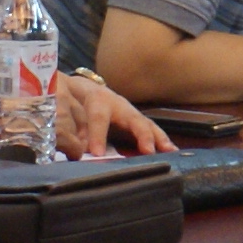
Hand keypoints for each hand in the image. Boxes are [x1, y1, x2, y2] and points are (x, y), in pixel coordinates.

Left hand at [52, 71, 168, 156]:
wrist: (82, 89)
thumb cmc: (75, 100)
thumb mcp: (70, 110)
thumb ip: (72, 129)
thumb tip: (75, 151)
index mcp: (97, 100)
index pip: (98, 117)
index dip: (98, 135)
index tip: (97, 153)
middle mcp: (118, 104)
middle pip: (133, 118)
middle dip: (142, 134)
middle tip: (148, 150)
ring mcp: (130, 112)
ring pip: (147, 124)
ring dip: (159, 138)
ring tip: (169, 151)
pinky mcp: (136, 120)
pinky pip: (151, 130)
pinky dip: (162, 141)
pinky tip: (172, 151)